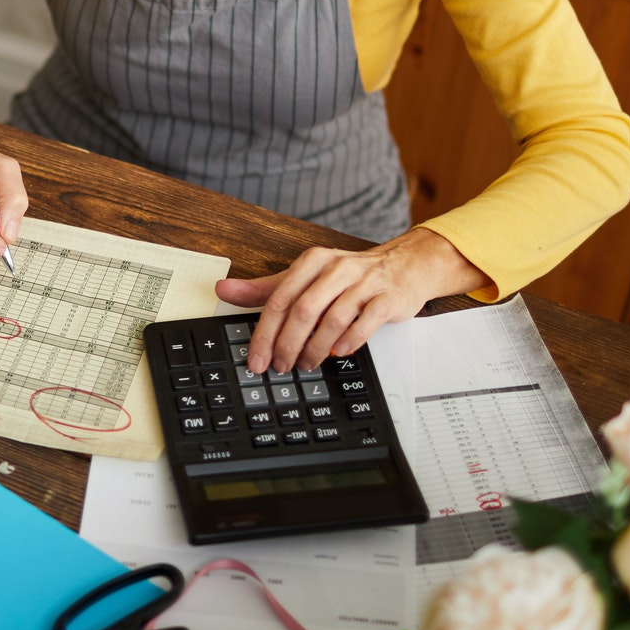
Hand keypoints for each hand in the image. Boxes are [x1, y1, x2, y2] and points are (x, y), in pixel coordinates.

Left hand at [216, 228, 488, 373]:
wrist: (406, 265)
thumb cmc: (351, 276)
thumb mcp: (306, 277)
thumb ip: (266, 288)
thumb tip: (224, 290)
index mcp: (313, 262)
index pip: (279, 299)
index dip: (264, 333)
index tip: (256, 359)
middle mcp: (337, 269)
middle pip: (302, 310)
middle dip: (287, 344)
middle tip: (280, 367)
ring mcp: (364, 283)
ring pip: (332, 319)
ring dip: (315, 348)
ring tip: (306, 364)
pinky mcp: (387, 298)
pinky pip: (364, 322)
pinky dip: (349, 341)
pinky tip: (339, 353)